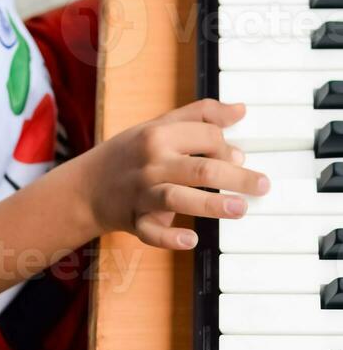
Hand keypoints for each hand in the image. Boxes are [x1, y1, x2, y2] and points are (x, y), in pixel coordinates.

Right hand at [81, 98, 269, 249]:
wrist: (87, 186)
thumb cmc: (130, 153)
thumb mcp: (159, 126)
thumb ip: (199, 116)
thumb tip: (240, 110)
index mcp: (157, 135)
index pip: (204, 136)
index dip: (227, 145)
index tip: (240, 156)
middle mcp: (150, 163)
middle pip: (199, 168)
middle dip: (235, 176)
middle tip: (262, 185)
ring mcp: (141, 193)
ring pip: (178, 197)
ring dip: (211, 204)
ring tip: (240, 209)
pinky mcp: (134, 221)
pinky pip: (152, 232)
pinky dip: (170, 236)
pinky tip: (191, 239)